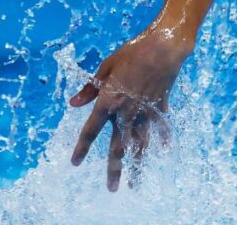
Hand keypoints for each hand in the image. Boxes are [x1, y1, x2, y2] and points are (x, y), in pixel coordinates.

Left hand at [68, 30, 188, 190]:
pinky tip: (163, 151)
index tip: (75, 163)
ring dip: (137, 165)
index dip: (81, 148)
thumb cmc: (130, 54)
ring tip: (136, 184)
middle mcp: (126, 112)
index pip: (90, 131)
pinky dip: (161, 140)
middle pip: (117, 147)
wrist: (162, 48)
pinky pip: (159, 128)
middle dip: (114, 170)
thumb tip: (73, 103)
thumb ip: (89, 89)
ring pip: (140, 145)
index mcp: (108, 102)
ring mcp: (145, 113)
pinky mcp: (160, 108)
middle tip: (111, 189)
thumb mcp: (104, 68)